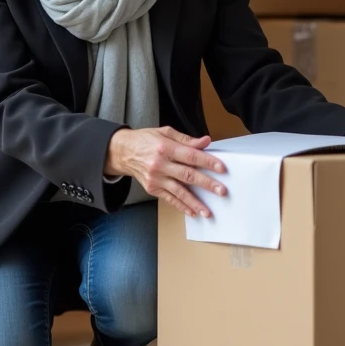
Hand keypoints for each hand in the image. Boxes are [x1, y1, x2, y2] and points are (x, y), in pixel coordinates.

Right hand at [105, 127, 227, 217]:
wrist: (123, 152)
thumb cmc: (146, 140)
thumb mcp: (165, 133)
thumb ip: (187, 139)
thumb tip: (205, 142)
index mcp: (165, 147)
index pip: (191, 156)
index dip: (207, 162)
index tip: (221, 168)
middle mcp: (160, 164)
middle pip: (187, 175)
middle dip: (206, 184)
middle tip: (221, 191)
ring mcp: (156, 178)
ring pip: (179, 192)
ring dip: (195, 202)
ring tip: (208, 211)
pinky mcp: (152, 188)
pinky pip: (170, 199)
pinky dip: (181, 206)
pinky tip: (192, 212)